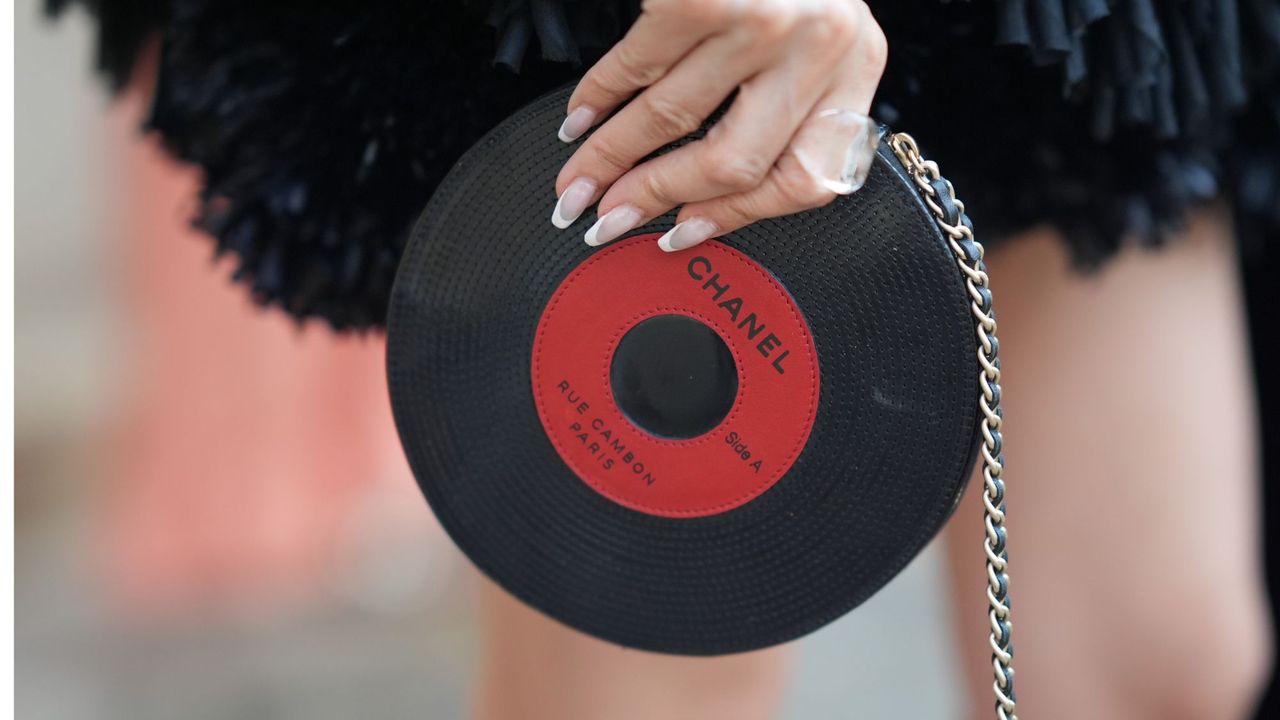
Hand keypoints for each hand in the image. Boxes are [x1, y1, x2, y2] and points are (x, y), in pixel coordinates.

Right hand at [551, 0, 887, 251]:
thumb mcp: (811, 38)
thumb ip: (778, 105)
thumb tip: (696, 199)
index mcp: (857, 65)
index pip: (803, 180)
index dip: (731, 220)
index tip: (676, 234)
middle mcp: (822, 43)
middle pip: (732, 164)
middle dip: (654, 198)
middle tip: (605, 218)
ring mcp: (763, 17)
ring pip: (673, 120)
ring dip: (609, 157)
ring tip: (575, 181)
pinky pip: (637, 65)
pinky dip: (597, 97)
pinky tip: (577, 119)